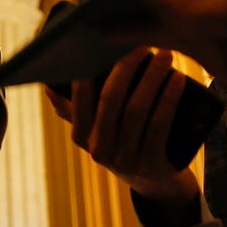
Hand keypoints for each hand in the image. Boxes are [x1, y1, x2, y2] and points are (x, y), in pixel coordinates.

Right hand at [43, 48, 200, 206]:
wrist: (158, 184)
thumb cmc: (126, 144)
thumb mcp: (99, 129)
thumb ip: (74, 110)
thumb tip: (48, 84)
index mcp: (82, 137)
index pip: (81, 96)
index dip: (94, 67)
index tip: (109, 42)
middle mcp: (99, 151)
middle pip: (110, 100)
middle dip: (127, 67)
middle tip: (144, 44)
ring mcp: (125, 161)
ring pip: (136, 110)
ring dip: (152, 78)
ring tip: (165, 56)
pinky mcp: (152, 166)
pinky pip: (158, 126)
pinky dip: (168, 99)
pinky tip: (178, 80)